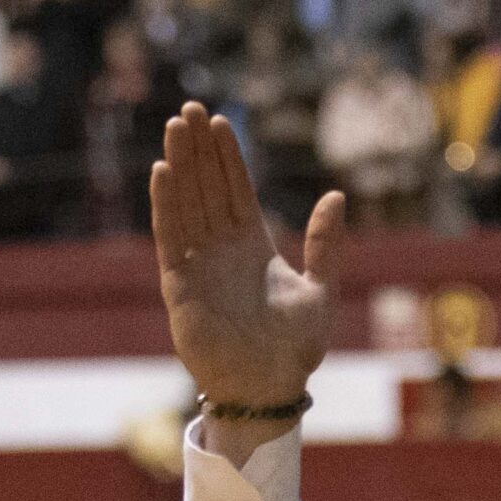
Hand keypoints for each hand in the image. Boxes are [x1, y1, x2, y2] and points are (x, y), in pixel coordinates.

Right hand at [151, 100, 342, 410]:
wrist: (267, 391)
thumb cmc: (295, 351)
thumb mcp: (321, 291)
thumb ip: (327, 245)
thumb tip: (337, 195)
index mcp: (254, 248)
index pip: (238, 191)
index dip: (228, 158)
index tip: (221, 121)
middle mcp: (222, 251)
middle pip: (207, 188)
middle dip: (199, 150)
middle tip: (190, 108)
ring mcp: (198, 265)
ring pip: (186, 204)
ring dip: (180, 166)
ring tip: (175, 127)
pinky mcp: (179, 285)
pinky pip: (170, 237)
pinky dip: (165, 205)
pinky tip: (163, 171)